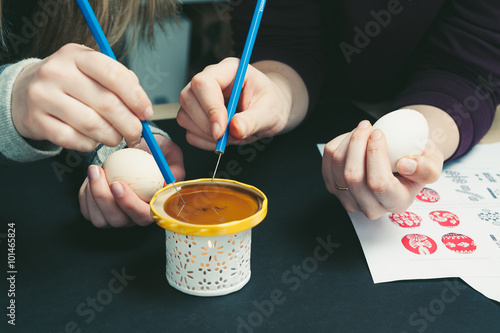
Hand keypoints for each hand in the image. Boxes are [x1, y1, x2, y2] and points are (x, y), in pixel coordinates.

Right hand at [12, 43, 152, 150]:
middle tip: (136, 133)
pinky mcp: (37, 122)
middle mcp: (57, 72)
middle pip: (107, 104)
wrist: (23, 92)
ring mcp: (44, 97)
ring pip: (93, 126)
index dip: (137, 98)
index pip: (115, 75)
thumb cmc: (69, 83)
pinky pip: (76, 141)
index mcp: (76, 55)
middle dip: (130, 124)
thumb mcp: (90, 70)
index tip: (147, 113)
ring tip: (116, 137)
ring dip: (112, 137)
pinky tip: (93, 139)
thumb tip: (143, 108)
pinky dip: (92, 144)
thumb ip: (118, 82)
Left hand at [78, 136, 184, 227]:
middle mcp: (134, 217)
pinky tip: (92, 176)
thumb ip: (174, 167)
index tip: (117, 184)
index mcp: (153, 207)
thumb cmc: (155, 153)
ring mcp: (116, 217)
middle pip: (118, 220)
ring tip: (94, 170)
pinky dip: (85, 194)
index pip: (143, 215)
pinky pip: (88, 211)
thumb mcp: (170, 154)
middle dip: (103, 198)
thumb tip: (170, 179)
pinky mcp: (100, 213)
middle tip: (99, 173)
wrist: (137, 151)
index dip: (129, 204)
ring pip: (100, 219)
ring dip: (92, 195)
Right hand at [177, 57, 294, 149]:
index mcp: (228, 70)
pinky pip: (189, 132)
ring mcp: (199, 98)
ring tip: (231, 135)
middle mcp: (209, 80)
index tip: (221, 130)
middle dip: (206, 124)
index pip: (204, 82)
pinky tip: (223, 138)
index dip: (210, 107)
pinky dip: (205, 141)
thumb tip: (235, 129)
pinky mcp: (196, 115)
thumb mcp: (270, 112)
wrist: (270, 111)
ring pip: (184, 116)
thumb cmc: (271, 104)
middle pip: (187, 98)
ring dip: (206, 134)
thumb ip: (253, 120)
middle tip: (228, 135)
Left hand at [322, 120, 443, 219]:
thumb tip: (406, 165)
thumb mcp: (434, 163)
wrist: (400, 162)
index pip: (379, 184)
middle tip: (368, 126)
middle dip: (357, 143)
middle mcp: (370, 207)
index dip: (375, 154)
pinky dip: (338, 143)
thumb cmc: (417, 161)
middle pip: (353, 176)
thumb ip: (427, 168)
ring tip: (363, 129)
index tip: (379, 133)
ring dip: (348, 140)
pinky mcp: (333, 187)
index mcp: (396, 203)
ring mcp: (348, 199)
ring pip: (338, 167)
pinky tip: (352, 138)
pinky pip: (328, 161)